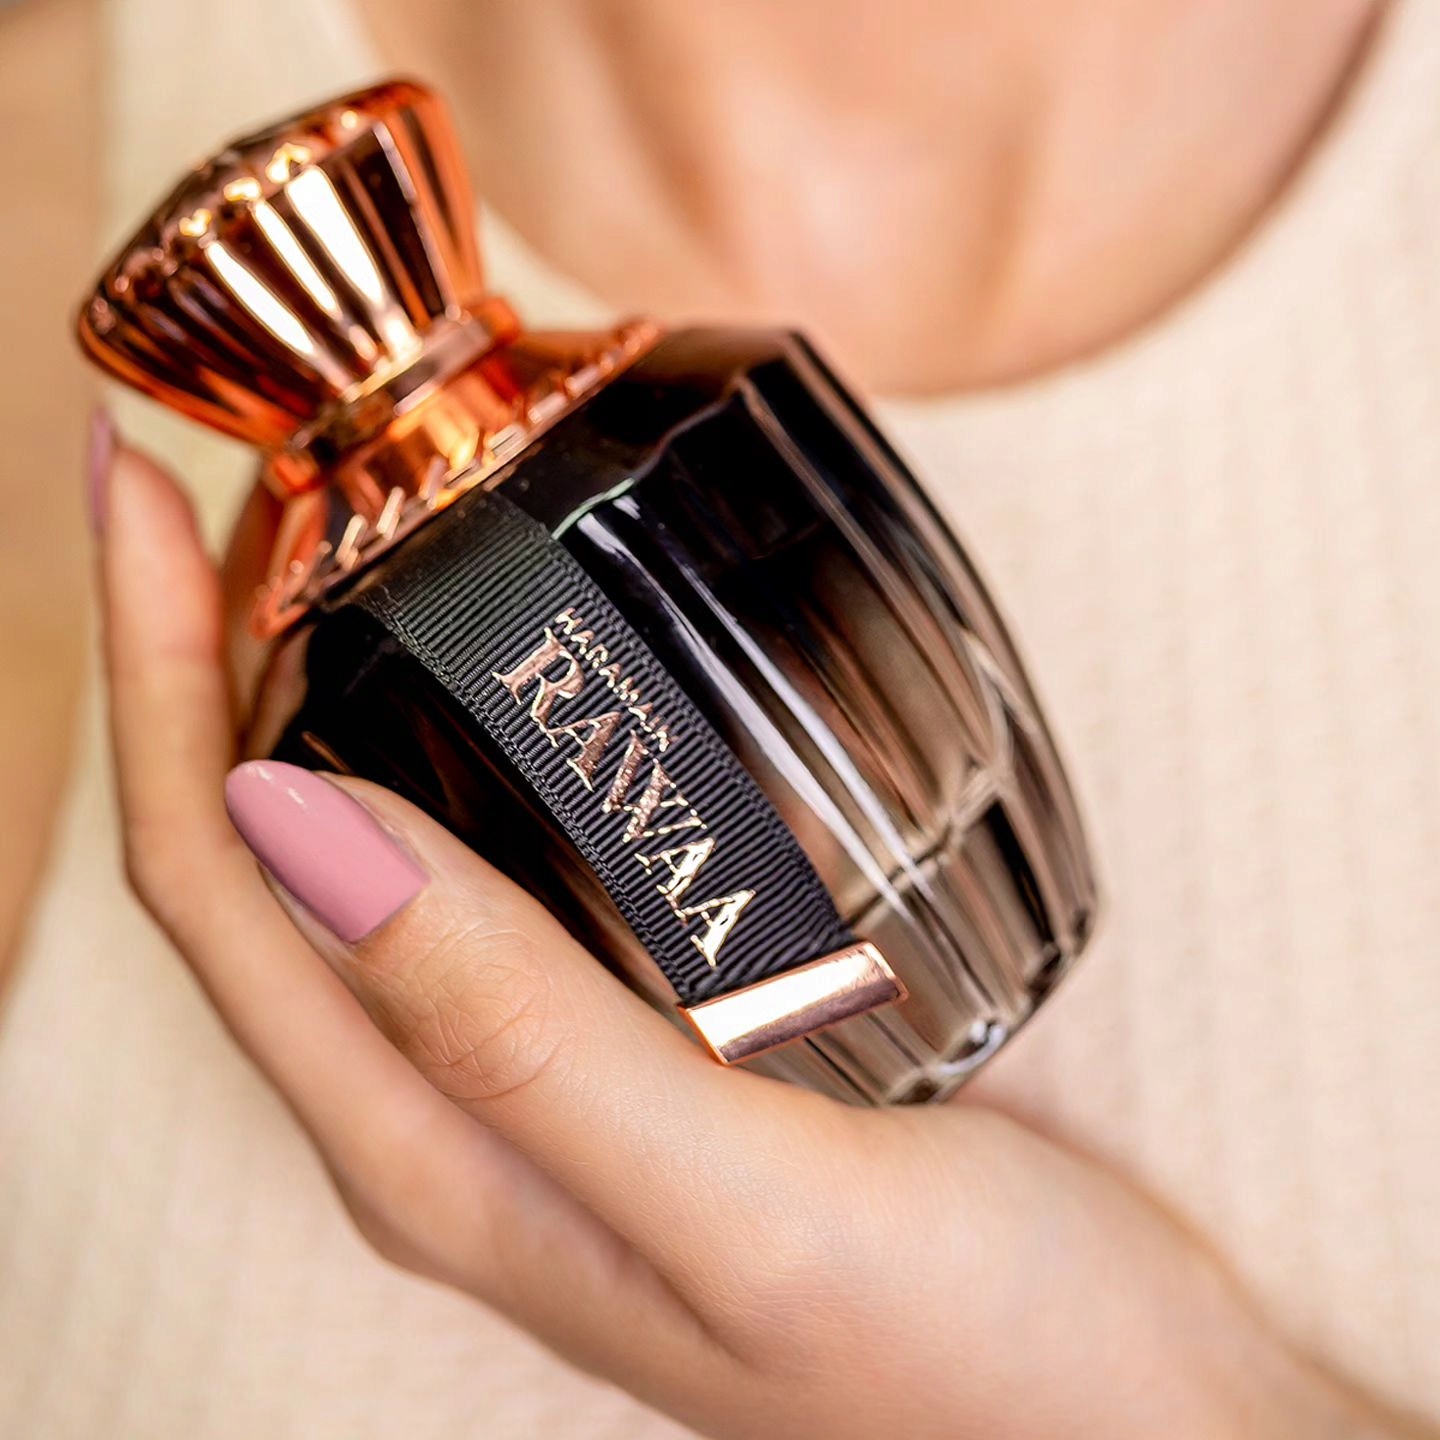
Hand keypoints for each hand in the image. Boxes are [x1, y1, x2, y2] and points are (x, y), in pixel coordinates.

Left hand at [95, 433, 1425, 1439]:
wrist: (1119, 1409)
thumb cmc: (964, 1352)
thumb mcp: (747, 1210)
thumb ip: (529, 1045)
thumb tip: (315, 830)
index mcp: (437, 1155)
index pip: (221, 890)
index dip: (155, 684)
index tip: (148, 499)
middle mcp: (460, 1109)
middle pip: (259, 860)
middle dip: (205, 662)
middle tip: (243, 484)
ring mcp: (552, 1068)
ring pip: (369, 851)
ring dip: (314, 687)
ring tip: (341, 538)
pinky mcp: (647, 1031)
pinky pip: (502, 863)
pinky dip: (466, 738)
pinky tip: (520, 663)